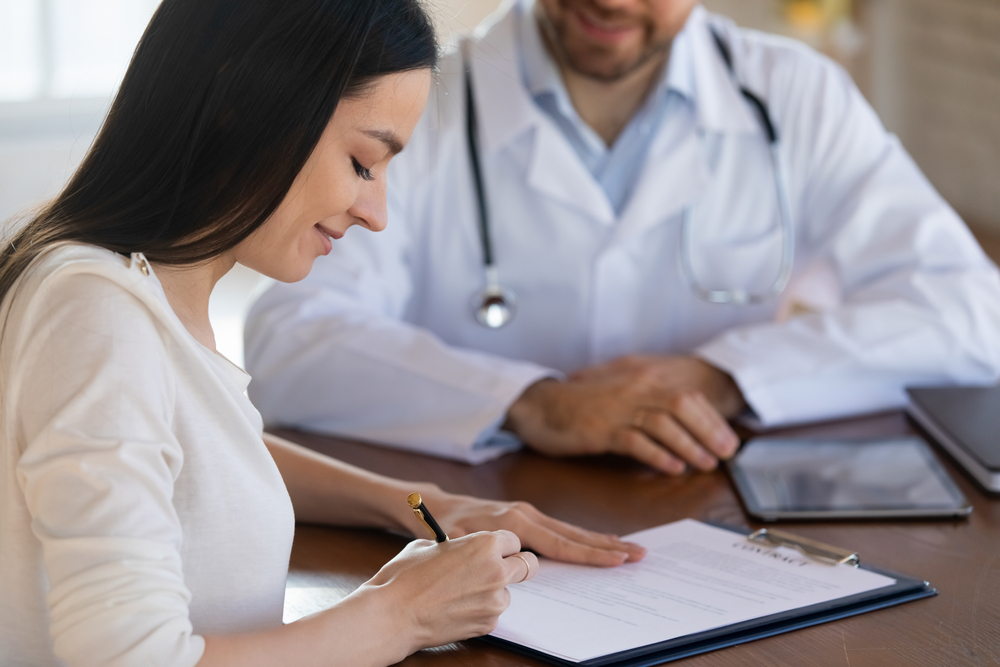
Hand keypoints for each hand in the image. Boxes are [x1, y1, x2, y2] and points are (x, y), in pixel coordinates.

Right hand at [360, 530, 535, 654]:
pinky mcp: (488, 624)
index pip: (514, 540)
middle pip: (528, 565)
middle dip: (517, 565)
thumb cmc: (406, 576)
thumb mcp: (429, 545)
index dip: (503, 545)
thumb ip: (456, 544)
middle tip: (501, 568)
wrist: (393, 614)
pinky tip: (456, 608)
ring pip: (508, 592)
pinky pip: (493, 612)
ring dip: (494, 591)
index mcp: (485, 544)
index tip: (496, 550)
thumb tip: (461, 547)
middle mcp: (497, 571)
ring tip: (462, 592)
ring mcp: (495, 601)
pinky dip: (481, 610)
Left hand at [418, 488, 645, 566]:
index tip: (617, 559)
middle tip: (639, 553)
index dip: (590, 553)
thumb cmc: (443, 527)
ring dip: (601, 540)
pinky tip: (598, 541)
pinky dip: (583, 535)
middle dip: (608, 545)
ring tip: (629, 547)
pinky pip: (560, 528)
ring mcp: (528, 513)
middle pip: (575, 534)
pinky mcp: (526, 516)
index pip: (560, 543)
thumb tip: (511, 564)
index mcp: (515, 522)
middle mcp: (526, 514)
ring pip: (571, 530)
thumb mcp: (456, 541)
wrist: (437, 506)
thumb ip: (483, 551)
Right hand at [504, 355, 744, 474]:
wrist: (541, 405)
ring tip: (706, 464)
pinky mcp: (602, 429)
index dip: (712, 419)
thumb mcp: (621, 396)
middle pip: (682, 406)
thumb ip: (649, 404)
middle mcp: (634, 389)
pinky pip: (636, 441)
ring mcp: (618, 408)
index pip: (687, 397)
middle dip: (709, 431)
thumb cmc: (583, 405)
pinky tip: (673, 467)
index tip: (728, 441)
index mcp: (642, 379)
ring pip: (664, 423)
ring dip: (689, 445)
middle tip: (726, 454)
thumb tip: (683, 424)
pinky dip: (658, 454)